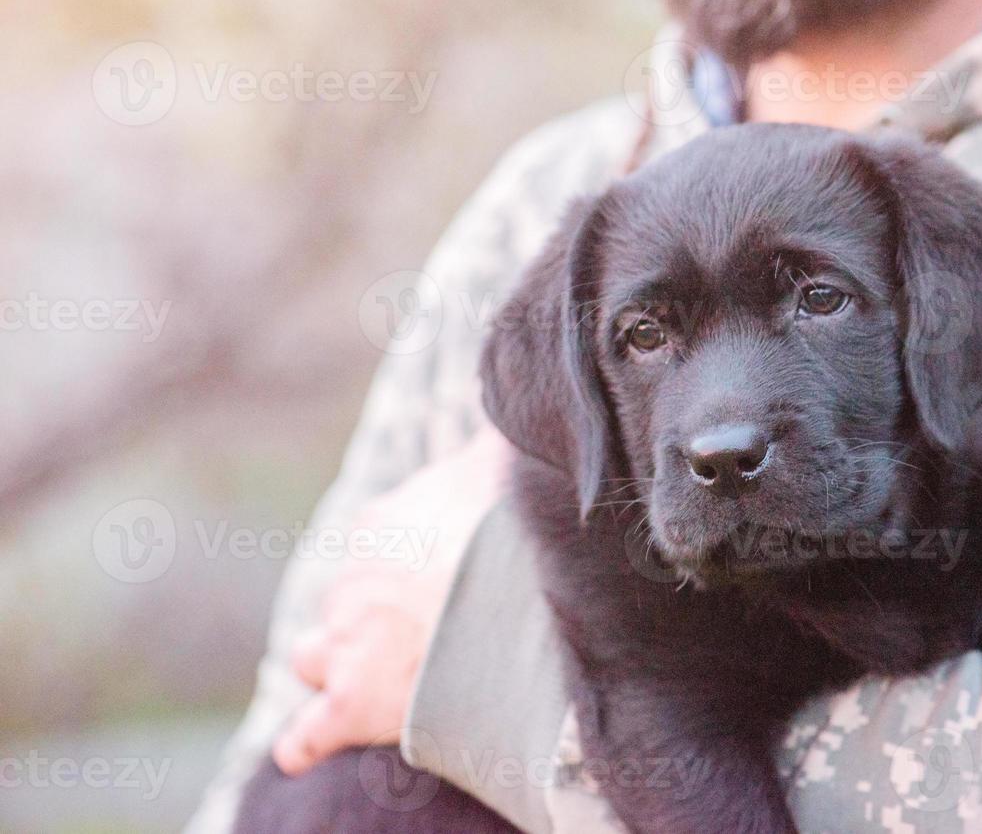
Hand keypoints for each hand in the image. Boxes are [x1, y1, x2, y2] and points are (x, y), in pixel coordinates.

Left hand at [271, 428, 513, 775]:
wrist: (508, 596)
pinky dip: (306, 742)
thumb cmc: (507, 527)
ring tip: (361, 676)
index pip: (376, 543)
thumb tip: (513, 400)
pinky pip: (310, 733)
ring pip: (314, 657)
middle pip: (345, 603)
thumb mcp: (498, 463)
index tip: (433, 573)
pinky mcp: (353, 703)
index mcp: (381, 526)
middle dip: (369, 617)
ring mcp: (348, 644)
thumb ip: (494, 441)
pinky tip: (301, 749)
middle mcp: (353, 583)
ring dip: (333, 664)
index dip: (403, 563)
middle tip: (413, 630)